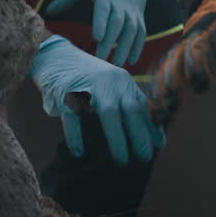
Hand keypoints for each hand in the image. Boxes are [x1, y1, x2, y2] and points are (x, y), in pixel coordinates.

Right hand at [29, 36, 165, 163]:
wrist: (54, 56)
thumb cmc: (87, 78)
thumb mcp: (110, 85)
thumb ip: (126, 103)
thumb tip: (146, 131)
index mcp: (122, 81)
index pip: (143, 104)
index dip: (152, 125)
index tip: (160, 146)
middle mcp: (110, 81)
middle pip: (130, 109)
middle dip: (139, 135)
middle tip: (144, 157)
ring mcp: (88, 85)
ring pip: (108, 112)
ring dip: (117, 138)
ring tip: (121, 160)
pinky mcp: (65, 92)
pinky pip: (74, 117)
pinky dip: (76, 137)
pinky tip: (80, 152)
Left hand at [45, 0, 150, 65]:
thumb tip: (46, 12)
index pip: (104, 10)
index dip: (101, 23)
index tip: (96, 37)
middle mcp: (121, 3)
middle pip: (117, 23)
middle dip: (110, 42)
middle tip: (100, 60)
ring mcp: (132, 11)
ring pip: (131, 30)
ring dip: (125, 48)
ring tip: (115, 65)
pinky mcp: (139, 16)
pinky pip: (141, 33)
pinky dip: (138, 47)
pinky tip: (131, 61)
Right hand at [150, 0, 215, 122]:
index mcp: (212, 31)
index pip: (201, 46)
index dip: (199, 64)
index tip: (202, 87)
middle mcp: (193, 37)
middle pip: (178, 57)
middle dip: (173, 79)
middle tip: (172, 103)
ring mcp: (182, 46)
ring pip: (167, 66)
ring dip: (161, 89)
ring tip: (159, 114)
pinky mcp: (176, 56)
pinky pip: (162, 72)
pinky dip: (157, 91)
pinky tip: (154, 113)